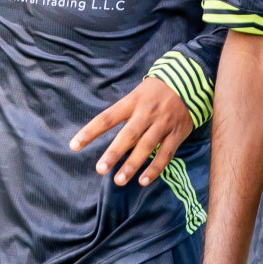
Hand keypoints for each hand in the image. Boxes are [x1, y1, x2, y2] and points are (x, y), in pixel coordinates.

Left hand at [70, 77, 193, 185]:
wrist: (188, 82)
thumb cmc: (153, 92)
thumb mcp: (135, 95)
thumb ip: (122, 113)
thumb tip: (102, 130)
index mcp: (131, 102)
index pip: (106, 118)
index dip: (90, 132)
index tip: (74, 145)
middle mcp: (146, 113)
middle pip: (128, 135)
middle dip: (114, 153)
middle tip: (100, 169)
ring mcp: (162, 124)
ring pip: (146, 147)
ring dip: (133, 165)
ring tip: (119, 180)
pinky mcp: (177, 134)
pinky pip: (166, 154)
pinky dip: (155, 168)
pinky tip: (143, 180)